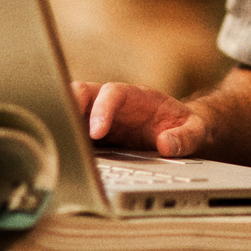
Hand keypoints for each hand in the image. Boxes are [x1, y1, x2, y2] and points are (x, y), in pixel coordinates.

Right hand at [69, 81, 207, 155]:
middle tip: (62, 130)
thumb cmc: (184, 125)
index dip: (102, 109)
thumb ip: (185, 137)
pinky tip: (60, 157)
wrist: (178, 128)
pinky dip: (65, 141)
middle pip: (83, 92)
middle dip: (69, 105)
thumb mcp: (195, 131)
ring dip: (61, 122)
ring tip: (55, 145)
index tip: (97, 131)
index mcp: (136, 96)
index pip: (112, 92)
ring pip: (72, 109)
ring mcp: (100, 116)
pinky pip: (73, 132)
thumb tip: (167, 145)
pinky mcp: (93, 133)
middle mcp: (113, 103)